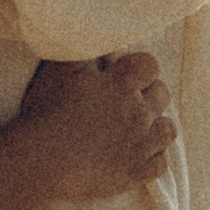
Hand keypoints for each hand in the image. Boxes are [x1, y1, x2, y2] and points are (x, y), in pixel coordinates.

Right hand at [15, 51, 174, 199]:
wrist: (42, 162)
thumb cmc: (46, 113)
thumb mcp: (58, 70)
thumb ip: (82, 50)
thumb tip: (97, 36)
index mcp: (121, 85)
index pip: (150, 65)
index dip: (138, 66)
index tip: (122, 72)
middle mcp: (138, 113)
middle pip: (163, 95)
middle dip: (149, 93)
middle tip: (127, 99)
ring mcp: (140, 146)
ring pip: (167, 130)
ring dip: (156, 125)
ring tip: (137, 127)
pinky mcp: (136, 174)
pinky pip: (160, 165)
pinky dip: (153, 159)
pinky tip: (136, 155)